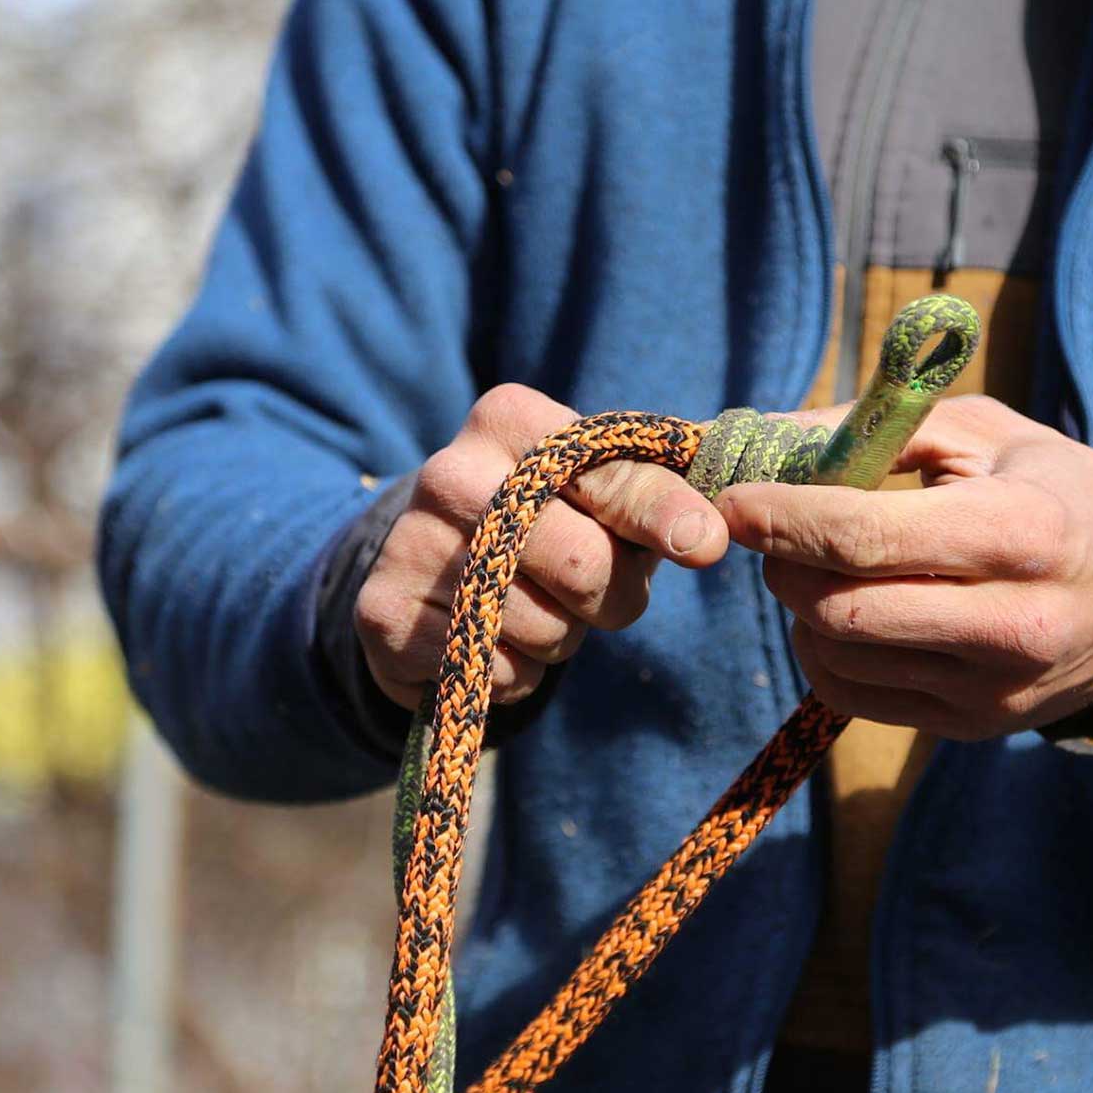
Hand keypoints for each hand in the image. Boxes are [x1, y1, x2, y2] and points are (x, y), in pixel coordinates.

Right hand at [356, 384, 728, 708]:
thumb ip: (663, 490)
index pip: (613, 478)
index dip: (666, 517)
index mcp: (511, 419)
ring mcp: (410, 541)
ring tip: (534, 606)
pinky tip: (492, 638)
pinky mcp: (382, 611)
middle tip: (593, 590)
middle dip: (612, 597)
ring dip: (560, 638)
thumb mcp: (606, 490)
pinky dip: (513, 673)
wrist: (436, 563)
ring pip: (543, 629)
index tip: (707, 544)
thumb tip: (709, 533)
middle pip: (586, 566)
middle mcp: (451, 471)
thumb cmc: (552, 518)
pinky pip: (493, 671)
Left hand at [714, 395, 1092, 740]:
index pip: (868, 539)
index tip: (734, 499)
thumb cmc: (1055, 492)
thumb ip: (877, 428)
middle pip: (840, 610)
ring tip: (817, 563)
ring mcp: (991, 690)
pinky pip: (852, 697)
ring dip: (799, 605)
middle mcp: (1011, 625)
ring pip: (838, 656)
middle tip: (771, 527)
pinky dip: (822, 650)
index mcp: (1022, 534)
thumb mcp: (986, 432)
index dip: (784, 519)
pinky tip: (841, 610)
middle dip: (782, 563)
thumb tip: (762, 434)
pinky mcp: (970, 727)